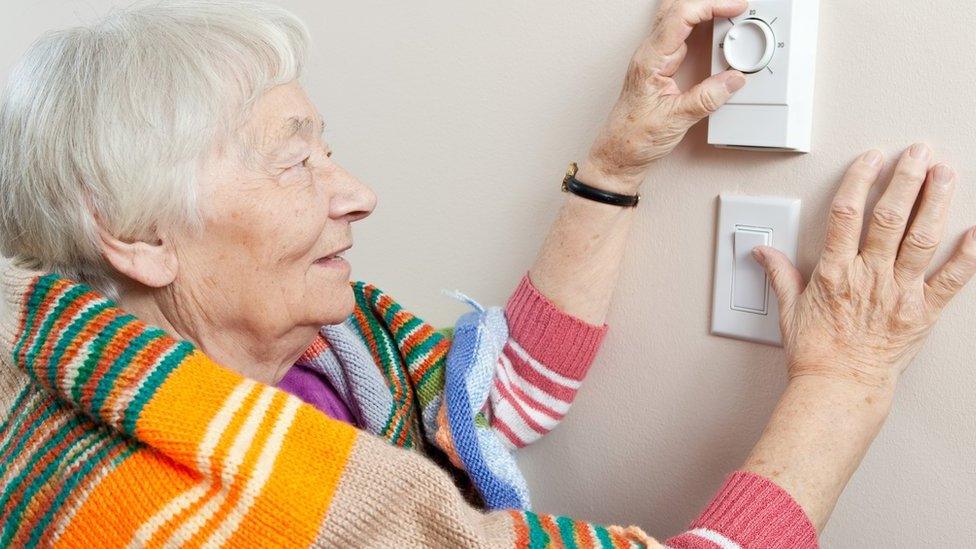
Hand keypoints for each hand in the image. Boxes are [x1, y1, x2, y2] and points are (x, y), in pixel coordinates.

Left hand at [580, 0, 748, 193]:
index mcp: (649, 60)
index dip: (711, 5)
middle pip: (676, 8)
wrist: (618, 155)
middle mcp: (648, 54)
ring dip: (702, 11)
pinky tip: (712, 30)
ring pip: (676, 18)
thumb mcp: (676, 120)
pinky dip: (698, 26)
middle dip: (707, 2)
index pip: (680, 16)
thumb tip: (734, 79)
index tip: (735, 7)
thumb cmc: (633, 139)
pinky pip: (678, 35)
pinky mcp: (657, 66)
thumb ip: (707, 98)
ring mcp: (652, 59)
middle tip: (734, 7)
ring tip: (728, 14)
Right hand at [754, 144, 975, 390]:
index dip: (860, 181)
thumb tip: (763, 252)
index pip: (846, 214)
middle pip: (889, 217)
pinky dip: (968, 256)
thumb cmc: (816, 354)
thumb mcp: (789, 310)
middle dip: (906, 179)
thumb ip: (780, 274)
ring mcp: (899, 293)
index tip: (872, 159)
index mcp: (835, 272)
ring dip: (936, 202)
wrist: (839, 388)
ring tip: (945, 175)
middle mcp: (869, 277)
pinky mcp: (923, 313)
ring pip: (921, 239)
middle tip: (918, 153)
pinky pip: (952, 280)